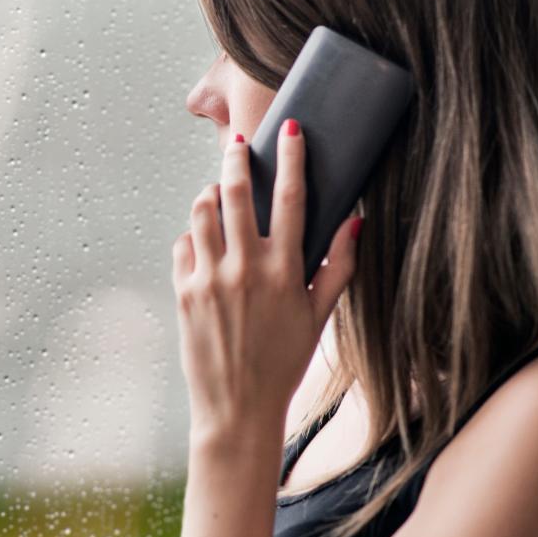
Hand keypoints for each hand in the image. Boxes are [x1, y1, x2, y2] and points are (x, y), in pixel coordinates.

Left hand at [171, 119, 362, 444]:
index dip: (291, 156)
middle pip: (236, 192)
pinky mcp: (183, 292)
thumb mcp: (319, 315)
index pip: (290, 197)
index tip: (290, 129)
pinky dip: (193, 235)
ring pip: (202, 212)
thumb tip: (354, 220)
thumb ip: (339, 265)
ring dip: (210, 194)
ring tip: (218, 193)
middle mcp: (245, 269)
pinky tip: (204, 241)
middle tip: (238, 145)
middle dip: (237, 159)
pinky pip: (183, 244)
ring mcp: (210, 279)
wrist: (238, 407)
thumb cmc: (284, 361)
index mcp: (284, 270)